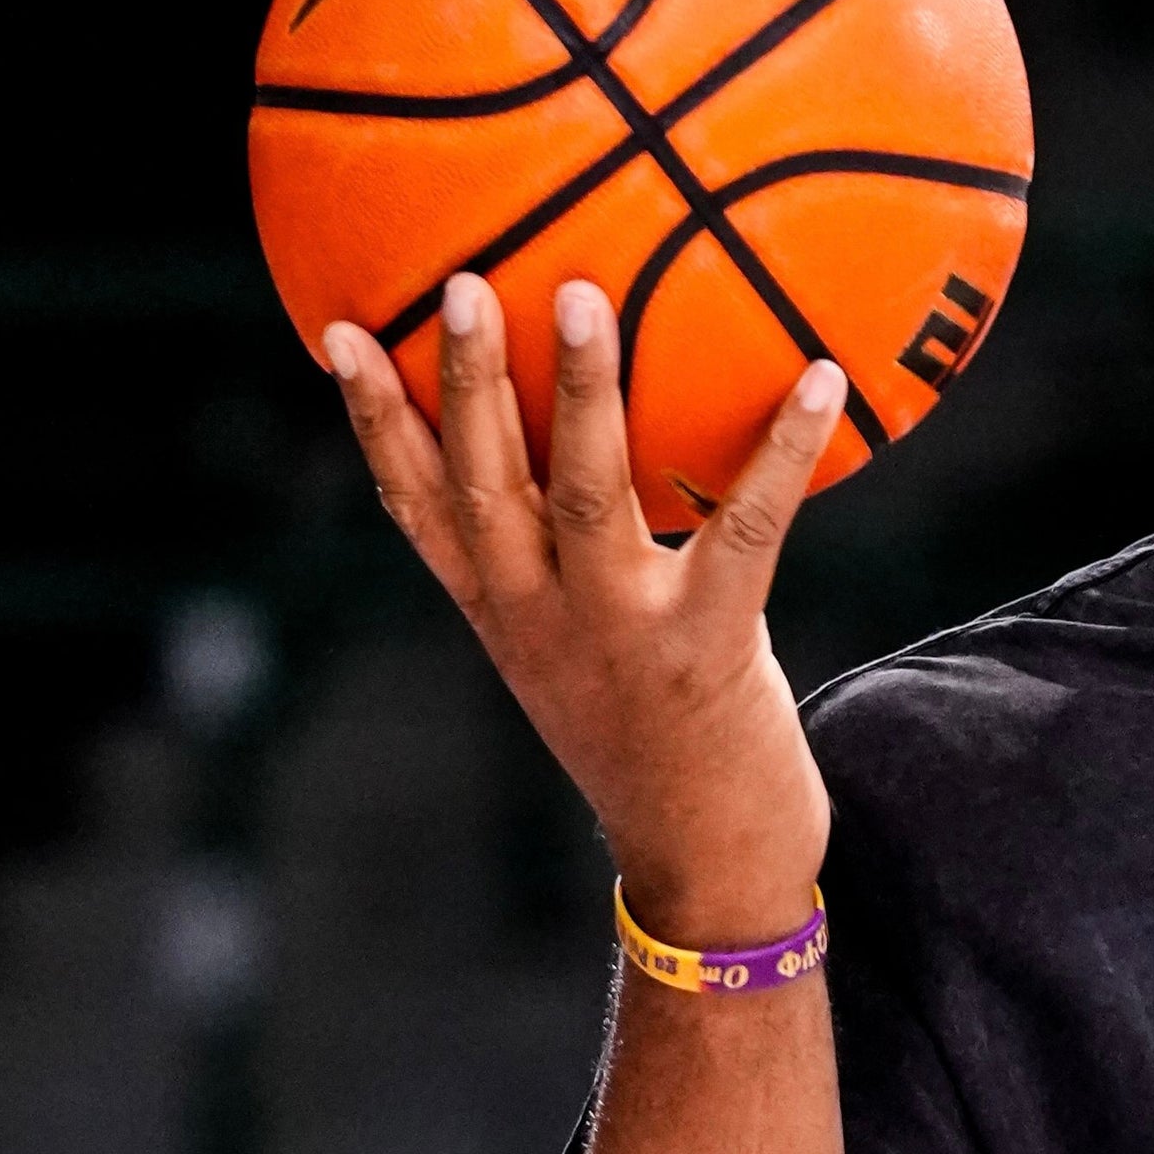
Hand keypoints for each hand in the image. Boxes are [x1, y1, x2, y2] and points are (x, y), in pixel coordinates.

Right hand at [324, 272, 839, 940]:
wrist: (708, 872)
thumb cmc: (653, 744)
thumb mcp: (577, 659)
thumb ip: (557, 572)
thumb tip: (573, 456)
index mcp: (502, 614)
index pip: (417, 508)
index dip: (373, 421)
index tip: (335, 331)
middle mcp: (542, 619)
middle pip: (485, 483)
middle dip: (467, 381)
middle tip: (462, 281)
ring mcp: (619, 635)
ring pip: (585, 496)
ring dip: (584, 395)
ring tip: (583, 298)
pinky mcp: (708, 650)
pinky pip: (747, 530)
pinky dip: (783, 450)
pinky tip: (817, 379)